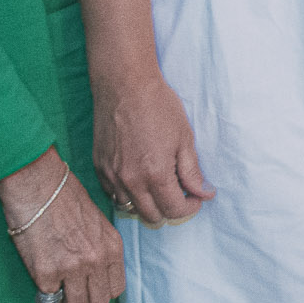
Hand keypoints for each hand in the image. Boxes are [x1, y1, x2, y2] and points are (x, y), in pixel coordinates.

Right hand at [0, 148, 123, 302]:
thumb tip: (97, 270)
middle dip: (85, 300)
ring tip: (57, 289)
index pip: (116, 288)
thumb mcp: (97, 221)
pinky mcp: (46, 274)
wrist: (39, 186)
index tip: (90, 287)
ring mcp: (72, 269)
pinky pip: (49, 298)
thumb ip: (101, 247)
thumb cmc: (65, 198)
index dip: (102, 291)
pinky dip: (45, 293)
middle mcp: (96, 261)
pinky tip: (42, 277)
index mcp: (112, 247)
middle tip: (71, 291)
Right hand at [92, 70, 214, 224]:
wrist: (125, 86)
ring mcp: (111, 176)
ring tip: (158, 185)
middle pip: (152, 217)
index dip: (189, 208)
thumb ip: (192, 172)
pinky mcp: (99, 168)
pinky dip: (127, 194)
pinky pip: (113, 194)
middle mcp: (130, 181)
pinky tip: (139, 178)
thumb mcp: (185, 138)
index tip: (195, 198)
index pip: (174, 211)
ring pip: (130, 208)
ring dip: (147, 204)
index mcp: (155, 175)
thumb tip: (204, 194)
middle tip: (179, 192)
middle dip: (170, 209)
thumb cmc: (159, 107)